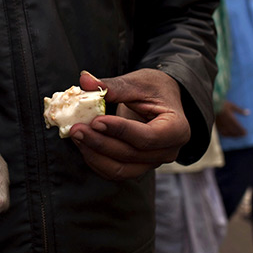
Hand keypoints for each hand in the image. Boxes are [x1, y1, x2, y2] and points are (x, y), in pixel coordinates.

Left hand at [68, 69, 190, 179]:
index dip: (120, 131)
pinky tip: (83, 144)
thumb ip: (114, 86)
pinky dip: (96, 161)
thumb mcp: (138, 82)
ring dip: (95, 155)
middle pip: (130, 154)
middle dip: (100, 143)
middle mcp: (167, 151)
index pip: (147, 137)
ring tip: (77, 136)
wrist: (161, 101)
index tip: (96, 121)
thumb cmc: (154, 88)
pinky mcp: (137, 167)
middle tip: (77, 129)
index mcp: (176, 129)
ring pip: (120, 169)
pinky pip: (114, 171)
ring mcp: (152, 162)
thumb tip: (85, 80)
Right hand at [215, 101, 247, 136]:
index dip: (241, 130)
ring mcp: (220, 124)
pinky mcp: (217, 125)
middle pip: (233, 130)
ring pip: (228, 132)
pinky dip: (227, 135)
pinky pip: (222, 132)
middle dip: (239, 134)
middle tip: (244, 135)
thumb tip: (248, 113)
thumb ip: (240, 110)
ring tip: (238, 136)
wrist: (212, 104)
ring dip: (233, 135)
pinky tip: (230, 135)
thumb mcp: (232, 106)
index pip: (237, 126)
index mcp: (229, 117)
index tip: (246, 132)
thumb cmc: (223, 104)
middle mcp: (225, 122)